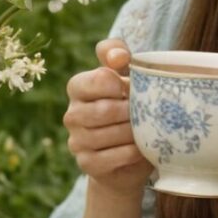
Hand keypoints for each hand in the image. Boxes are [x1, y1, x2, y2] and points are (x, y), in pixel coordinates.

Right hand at [63, 38, 152, 196]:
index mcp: (78, 86)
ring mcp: (76, 140)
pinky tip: (141, 148)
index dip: (122, 84)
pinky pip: (113, 157)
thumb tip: (118, 56)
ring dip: (133, 132)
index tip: (134, 89)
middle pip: (104, 110)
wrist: (132, 151)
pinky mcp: (86, 163)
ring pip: (108, 134)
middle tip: (146, 113)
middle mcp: (72, 114)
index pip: (99, 79)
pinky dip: (132, 152)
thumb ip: (118, 53)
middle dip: (131, 112)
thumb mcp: (127, 73)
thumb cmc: (130, 103)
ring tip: (145, 129)